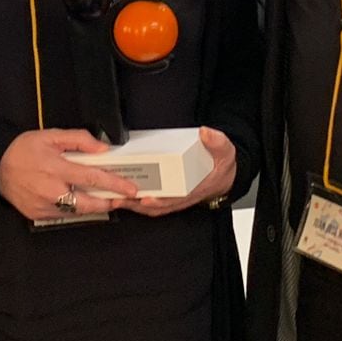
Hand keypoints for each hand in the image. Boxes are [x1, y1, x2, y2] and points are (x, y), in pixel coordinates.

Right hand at [0, 129, 136, 222]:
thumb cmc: (24, 150)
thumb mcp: (50, 136)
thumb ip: (78, 139)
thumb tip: (102, 148)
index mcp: (55, 167)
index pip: (92, 177)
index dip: (114, 184)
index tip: (130, 189)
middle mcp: (51, 190)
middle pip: (88, 202)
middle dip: (109, 202)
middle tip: (123, 199)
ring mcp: (44, 206)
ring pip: (77, 211)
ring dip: (95, 207)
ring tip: (107, 200)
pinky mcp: (39, 215)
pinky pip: (64, 214)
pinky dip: (75, 209)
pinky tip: (82, 201)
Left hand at [119, 127, 237, 217]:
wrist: (224, 176)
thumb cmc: (221, 166)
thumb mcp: (225, 151)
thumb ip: (217, 141)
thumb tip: (205, 133)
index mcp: (193, 189)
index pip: (175, 199)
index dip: (160, 201)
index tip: (146, 199)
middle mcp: (182, 197)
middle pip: (158, 206)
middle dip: (138, 204)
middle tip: (121, 198)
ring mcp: (175, 199)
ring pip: (152, 208)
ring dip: (134, 206)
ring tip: (116, 199)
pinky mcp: (169, 197)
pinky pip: (152, 204)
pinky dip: (138, 204)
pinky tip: (125, 198)